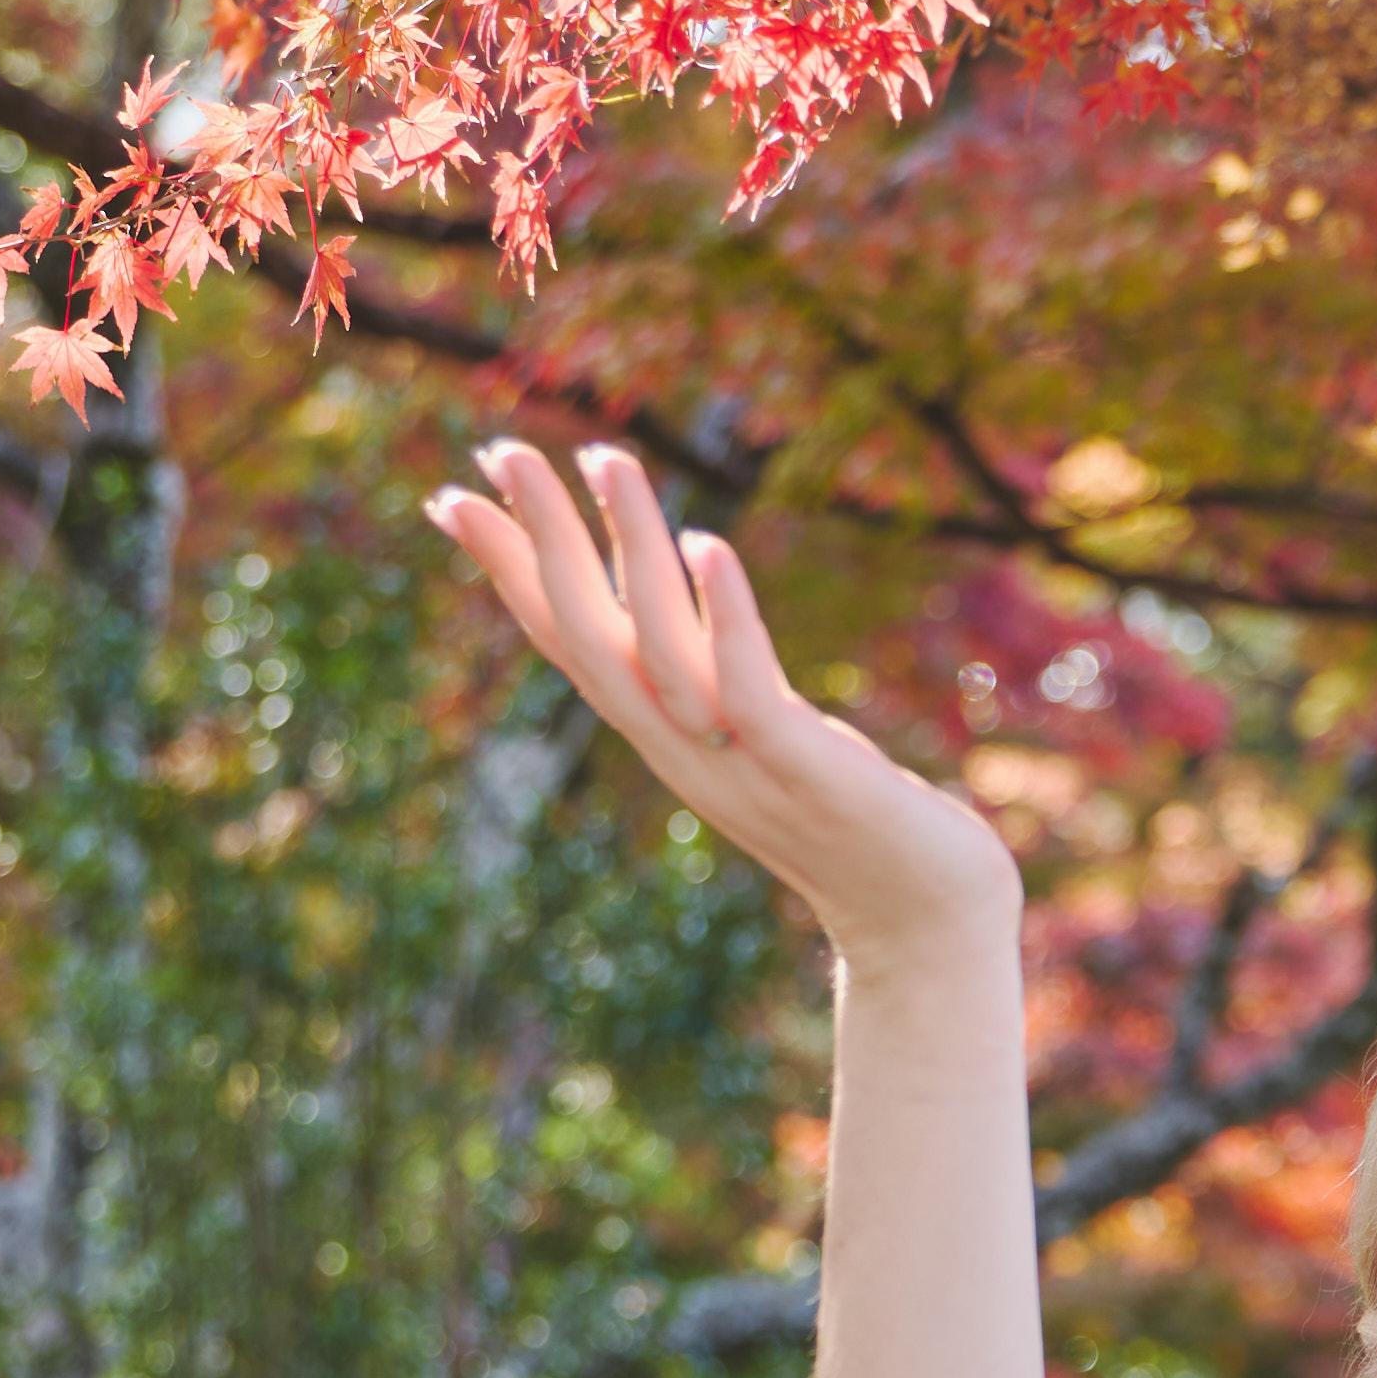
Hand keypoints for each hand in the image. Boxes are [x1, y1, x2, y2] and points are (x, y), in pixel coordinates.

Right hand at [423, 440, 1016, 954]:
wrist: (925, 927)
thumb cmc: (857, 827)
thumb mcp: (764, 744)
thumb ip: (719, 685)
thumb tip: (694, 618)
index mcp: (665, 738)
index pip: (569, 643)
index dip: (510, 572)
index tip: (451, 497)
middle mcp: (682, 750)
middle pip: (588, 636)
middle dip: (541, 541)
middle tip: (503, 450)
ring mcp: (737, 762)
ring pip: (658, 648)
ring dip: (630, 550)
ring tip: (608, 458)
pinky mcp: (803, 770)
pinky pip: (748, 688)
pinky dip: (726, 616)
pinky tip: (708, 543)